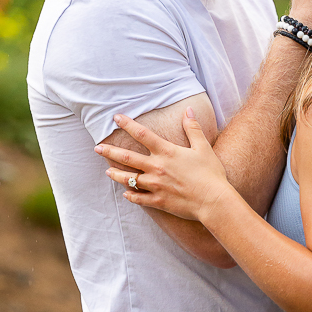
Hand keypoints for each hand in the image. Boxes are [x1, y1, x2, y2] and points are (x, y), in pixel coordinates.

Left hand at [95, 110, 229, 221]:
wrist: (213, 201)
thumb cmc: (210, 173)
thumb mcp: (202, 147)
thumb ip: (193, 128)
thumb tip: (188, 110)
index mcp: (166, 152)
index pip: (142, 134)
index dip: (127, 124)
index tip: (115, 118)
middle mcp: (157, 168)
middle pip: (128, 157)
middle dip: (110, 151)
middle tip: (97, 147)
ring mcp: (156, 186)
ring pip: (129, 179)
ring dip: (116, 174)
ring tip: (107, 171)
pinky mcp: (159, 201)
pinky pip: (139, 198)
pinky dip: (130, 195)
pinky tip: (125, 193)